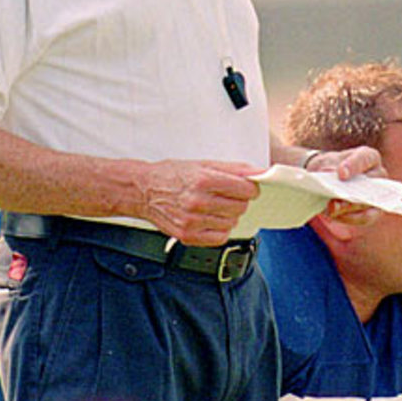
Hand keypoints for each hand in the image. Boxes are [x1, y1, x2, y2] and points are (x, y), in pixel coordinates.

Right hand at [139, 159, 261, 245]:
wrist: (142, 191)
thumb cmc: (170, 175)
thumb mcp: (200, 164)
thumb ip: (232, 168)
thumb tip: (259, 172)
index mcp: (203, 180)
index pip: (246, 189)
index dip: (248, 187)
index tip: (244, 187)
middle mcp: (198, 201)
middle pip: (241, 207)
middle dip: (237, 200)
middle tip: (224, 195)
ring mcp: (193, 221)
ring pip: (232, 222)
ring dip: (227, 214)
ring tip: (212, 206)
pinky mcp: (188, 236)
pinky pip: (220, 236)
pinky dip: (219, 228)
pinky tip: (209, 218)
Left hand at [302, 144, 384, 226]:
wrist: (326, 178)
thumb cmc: (329, 166)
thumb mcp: (325, 163)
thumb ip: (328, 167)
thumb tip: (329, 172)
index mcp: (368, 156)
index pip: (364, 159)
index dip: (354, 166)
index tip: (341, 174)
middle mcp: (378, 175)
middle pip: (369, 185)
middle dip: (351, 194)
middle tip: (335, 200)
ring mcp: (379, 194)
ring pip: (368, 204)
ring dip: (349, 209)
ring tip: (332, 210)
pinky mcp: (373, 211)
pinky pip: (365, 217)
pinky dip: (349, 218)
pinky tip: (335, 215)